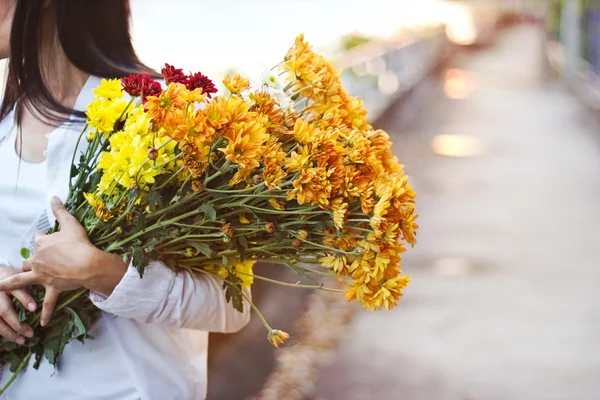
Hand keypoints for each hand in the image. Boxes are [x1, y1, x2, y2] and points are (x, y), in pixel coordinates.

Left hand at [0, 197, 127, 325]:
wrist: (88, 263)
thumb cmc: (79, 243)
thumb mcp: (71, 224)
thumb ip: (60, 210)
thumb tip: (53, 197)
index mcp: (42, 243)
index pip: (38, 238)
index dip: (43, 238)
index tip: (47, 238)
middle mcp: (38, 260)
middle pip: (27, 261)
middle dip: (27, 263)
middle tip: (29, 265)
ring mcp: (43, 276)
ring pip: (22, 281)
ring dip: (11, 286)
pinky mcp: (53, 288)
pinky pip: (48, 302)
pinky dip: (45, 312)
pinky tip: (41, 323)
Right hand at [0, 265, 34, 343]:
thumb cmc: (10, 278)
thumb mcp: (20, 278)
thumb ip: (28, 288)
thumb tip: (41, 300)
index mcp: (7, 284)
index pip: (17, 291)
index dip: (25, 299)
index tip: (34, 308)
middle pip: (5, 311)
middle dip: (17, 323)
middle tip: (30, 333)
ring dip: (9, 333)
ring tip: (22, 340)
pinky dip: (4, 333)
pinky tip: (14, 339)